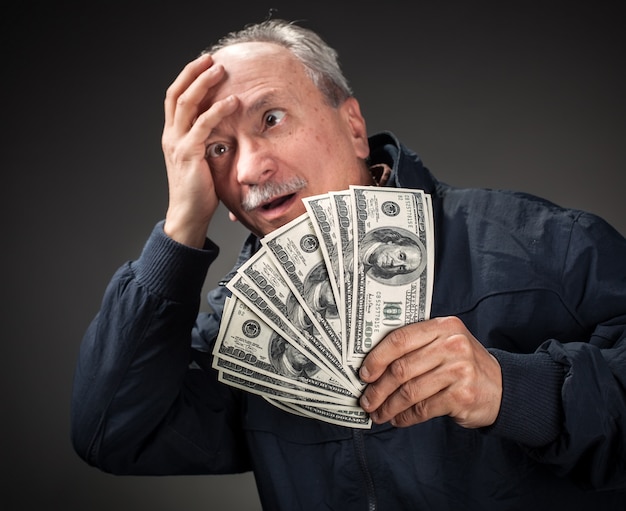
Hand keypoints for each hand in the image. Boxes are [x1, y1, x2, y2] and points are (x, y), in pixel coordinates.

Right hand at [161, 54, 238, 247]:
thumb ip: (207, 142)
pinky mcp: (188, 153)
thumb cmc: (199, 191)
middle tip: (212, 59)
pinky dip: (217, 110)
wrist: (188, 215)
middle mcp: (171, 136)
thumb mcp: (202, 160)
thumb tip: (227, 129)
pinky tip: (232, 101)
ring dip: (203, 83)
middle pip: (177, 93)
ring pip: (186, 103)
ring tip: (220, 70)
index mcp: (173, 136)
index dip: (187, 78)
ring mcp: (177, 143)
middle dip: (193, 72)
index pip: (175, 98)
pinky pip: (202, 125)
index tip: (203, 64)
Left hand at [359, 316, 501, 427]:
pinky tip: (398, 419)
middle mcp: (452, 344)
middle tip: (367, 400)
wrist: (503, 388)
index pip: (400, 338)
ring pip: (410, 391)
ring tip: (379, 413)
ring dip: (389, 406)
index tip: (364, 373)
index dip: (376, 357)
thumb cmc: (463, 365)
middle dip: (378, 388)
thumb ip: (415, 347)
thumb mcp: (445, 344)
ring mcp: (459, 370)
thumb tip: (372, 366)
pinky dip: (406, 417)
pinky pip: (423, 408)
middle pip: (401, 368)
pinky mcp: (462, 395)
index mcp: (443, 326)